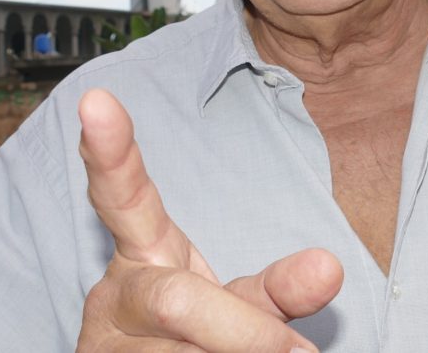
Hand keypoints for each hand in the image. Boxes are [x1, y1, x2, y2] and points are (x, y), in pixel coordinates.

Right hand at [77, 88, 343, 351]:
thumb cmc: (196, 339)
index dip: (110, 150)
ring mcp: (105, 342)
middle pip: (176, 299)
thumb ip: (278, 288)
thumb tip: (330, 266)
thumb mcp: (239, 306)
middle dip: (245, 332)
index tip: (97, 99)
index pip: (124, 194)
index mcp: (144, 253)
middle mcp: (117, 293)